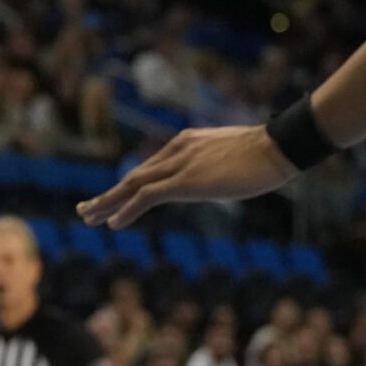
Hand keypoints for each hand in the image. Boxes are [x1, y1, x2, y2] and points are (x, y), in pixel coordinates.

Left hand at [78, 126, 295, 228]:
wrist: (279, 146)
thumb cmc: (269, 153)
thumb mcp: (236, 158)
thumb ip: (219, 165)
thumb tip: (221, 177)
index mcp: (188, 142)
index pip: (152, 167)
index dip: (132, 184)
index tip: (117, 196)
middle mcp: (177, 150)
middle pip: (135, 175)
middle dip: (109, 194)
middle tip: (86, 209)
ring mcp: (179, 164)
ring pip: (132, 184)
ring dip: (107, 202)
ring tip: (88, 217)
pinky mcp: (185, 181)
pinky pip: (146, 197)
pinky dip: (126, 210)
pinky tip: (112, 223)